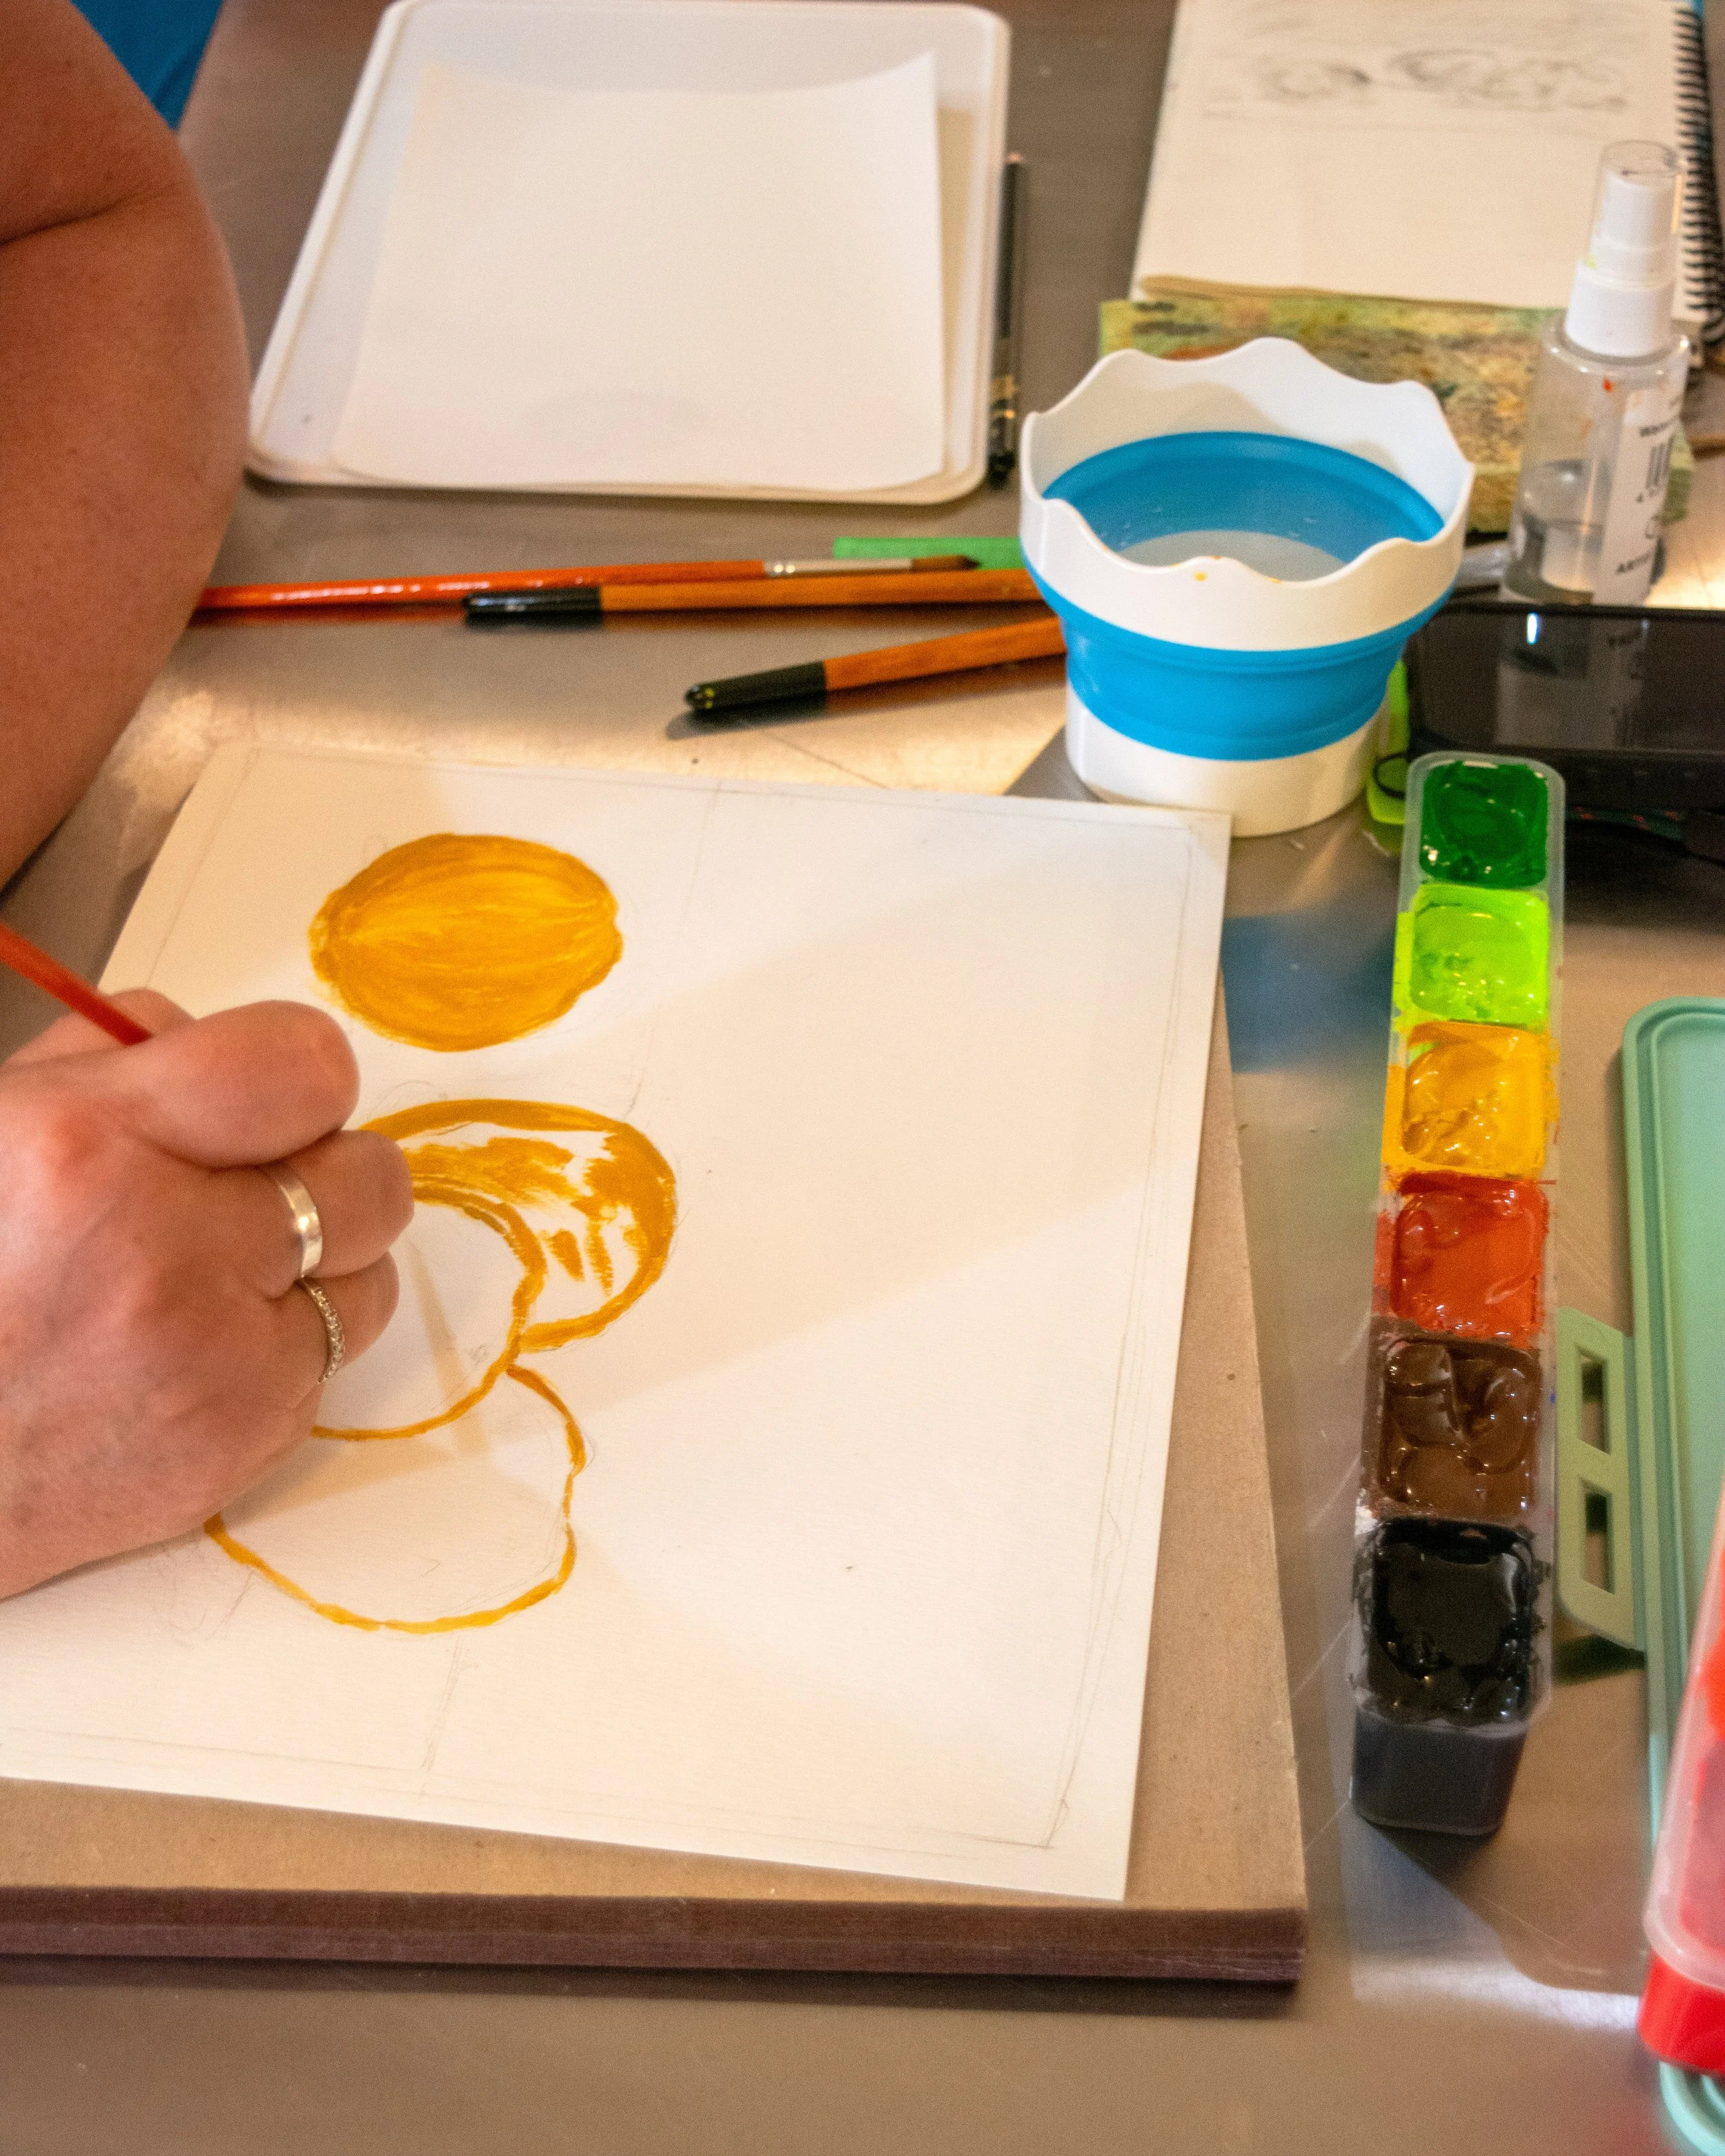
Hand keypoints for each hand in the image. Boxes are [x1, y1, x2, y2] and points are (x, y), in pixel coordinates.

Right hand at [0, 992, 412, 1598]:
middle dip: (323, 1174)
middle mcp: (166, 1246)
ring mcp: (217, 1353)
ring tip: (218, 1278)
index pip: (306, 1065)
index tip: (271, 1102)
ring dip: (318, 1267)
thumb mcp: (3, 1125)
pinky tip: (199, 1351)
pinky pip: (332, 1358)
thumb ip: (121, 1058)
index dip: (301, 1077)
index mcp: (89, 1142)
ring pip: (372, 1272)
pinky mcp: (247, 1432)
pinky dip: (281, 1347)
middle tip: (247, 1194)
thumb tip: (215, 1043)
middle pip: (368, 1174)